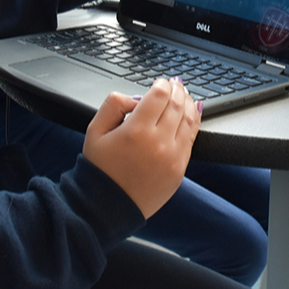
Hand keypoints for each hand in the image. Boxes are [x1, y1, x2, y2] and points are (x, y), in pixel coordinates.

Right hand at [82, 77, 197, 217]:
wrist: (108, 206)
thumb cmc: (100, 168)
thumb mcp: (94, 131)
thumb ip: (112, 106)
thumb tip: (136, 97)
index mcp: (135, 131)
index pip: (159, 96)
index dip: (162, 84)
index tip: (161, 82)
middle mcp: (158, 143)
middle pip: (176, 105)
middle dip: (178, 91)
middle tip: (176, 84)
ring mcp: (173, 157)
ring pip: (189, 120)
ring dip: (188, 104)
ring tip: (185, 95)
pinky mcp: (180, 169)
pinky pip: (192, 139)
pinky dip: (194, 122)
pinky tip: (193, 112)